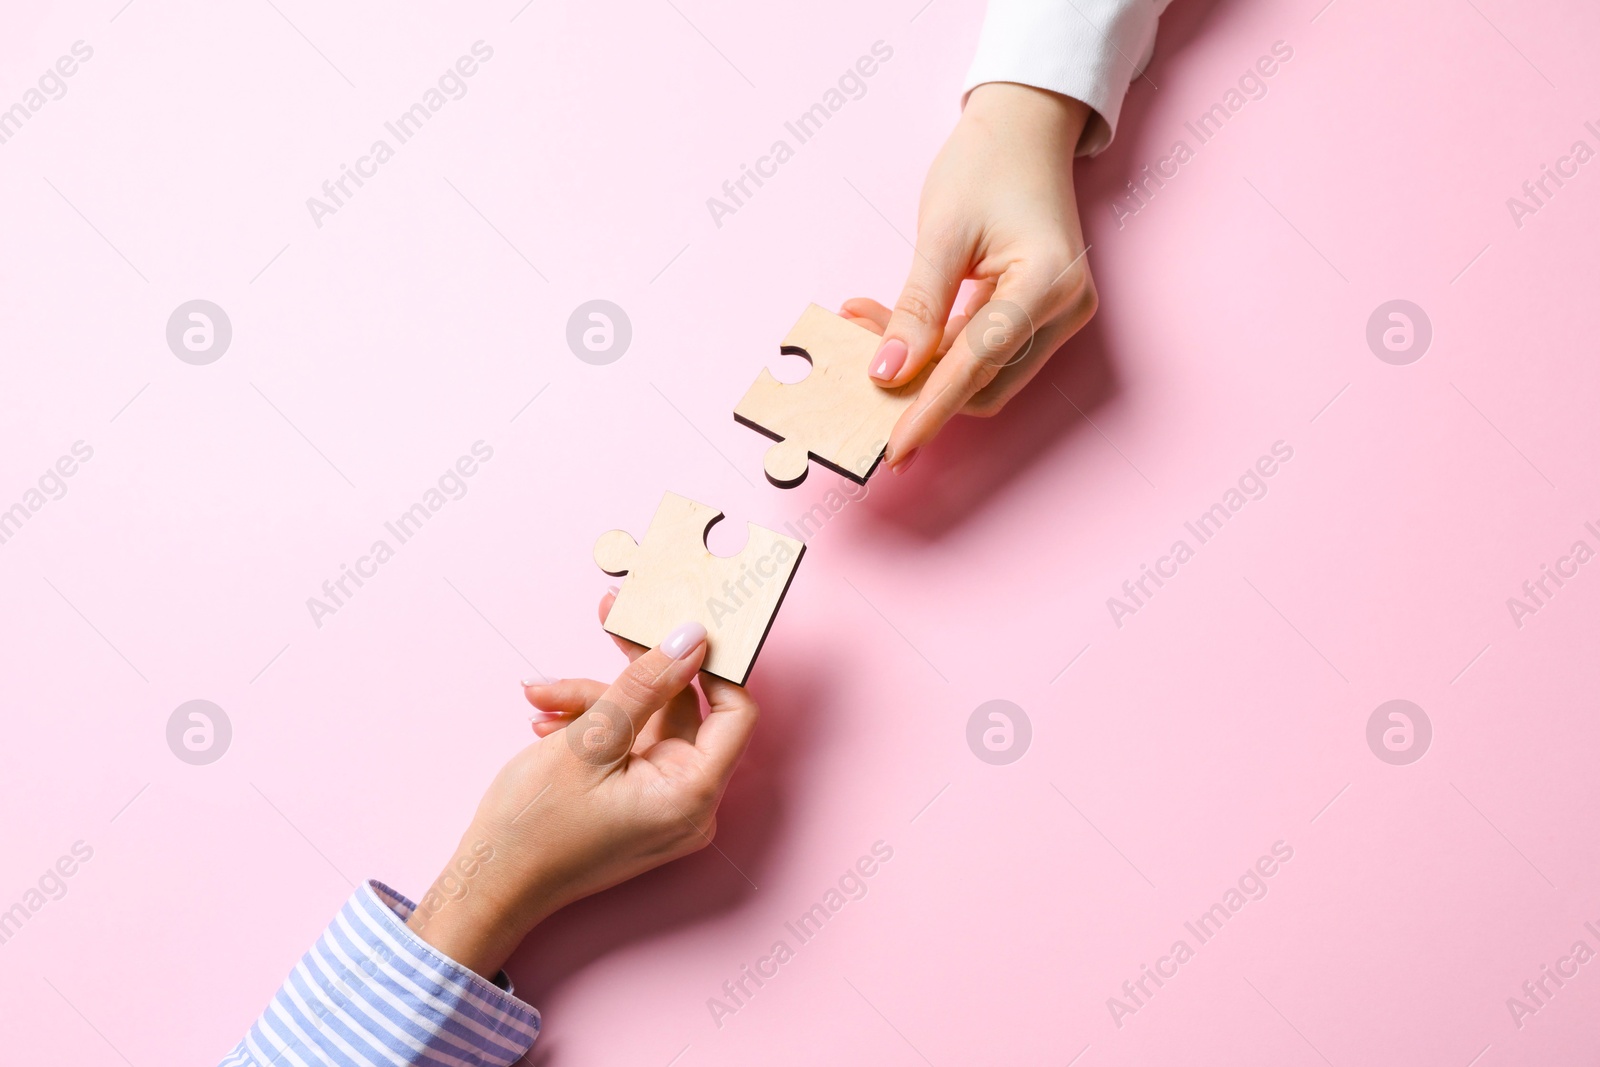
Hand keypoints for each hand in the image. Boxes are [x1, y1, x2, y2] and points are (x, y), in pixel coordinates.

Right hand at [405, 596, 758, 977]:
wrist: (487, 885)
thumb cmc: (533, 828)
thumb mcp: (589, 741)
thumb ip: (644, 685)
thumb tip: (691, 639)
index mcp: (692, 794)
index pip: (735, 712)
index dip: (711, 664)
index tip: (679, 626)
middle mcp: (689, 803)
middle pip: (682, 711)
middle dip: (632, 673)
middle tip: (609, 621)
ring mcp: (662, 804)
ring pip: (646, 723)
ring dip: (596, 702)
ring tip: (542, 696)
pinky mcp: (637, 802)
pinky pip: (628, 747)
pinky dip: (592, 728)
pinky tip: (546, 722)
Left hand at [846, 82, 1098, 472]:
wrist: (1025, 128)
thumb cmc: (987, 163)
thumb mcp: (941, 232)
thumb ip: (917, 308)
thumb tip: (889, 373)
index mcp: (1049, 283)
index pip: (978, 365)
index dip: (930, 409)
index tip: (893, 447)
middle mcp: (1066, 310)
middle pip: (984, 383)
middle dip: (919, 382)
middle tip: (857, 351)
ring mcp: (1059, 317)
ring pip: (983, 376)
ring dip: (924, 367)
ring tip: (868, 326)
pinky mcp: (1041, 317)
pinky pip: (986, 355)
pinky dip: (939, 350)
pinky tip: (895, 326)